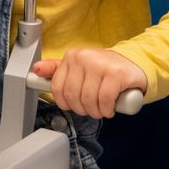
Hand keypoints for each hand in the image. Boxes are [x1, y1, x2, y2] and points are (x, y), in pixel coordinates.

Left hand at [32, 48, 147, 118]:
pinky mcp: (116, 74)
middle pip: (73, 96)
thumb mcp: (78, 68)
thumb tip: (36, 69)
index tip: (73, 105)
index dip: (65, 103)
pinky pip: (104, 100)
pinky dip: (107, 109)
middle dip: (82, 109)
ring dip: (96, 111)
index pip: (57, 87)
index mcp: (72, 56)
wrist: (133, 65)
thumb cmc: (103, 70)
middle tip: (90, 108)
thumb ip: (56, 70)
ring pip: (88, 100)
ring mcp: (101, 64)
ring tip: (101, 108)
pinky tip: (110, 108)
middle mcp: (84, 57)